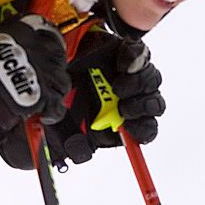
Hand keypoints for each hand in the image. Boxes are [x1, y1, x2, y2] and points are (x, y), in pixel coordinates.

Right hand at [40, 28, 164, 168]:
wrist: (50, 70)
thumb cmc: (62, 102)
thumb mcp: (65, 130)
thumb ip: (76, 145)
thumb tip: (81, 152)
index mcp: (123, 119)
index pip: (146, 130)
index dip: (143, 130)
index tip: (129, 127)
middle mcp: (131, 97)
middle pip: (154, 104)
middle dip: (142, 107)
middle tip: (123, 107)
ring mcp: (131, 74)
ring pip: (151, 81)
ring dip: (138, 85)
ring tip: (118, 86)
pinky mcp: (125, 52)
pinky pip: (140, 54)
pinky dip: (134, 58)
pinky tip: (121, 64)